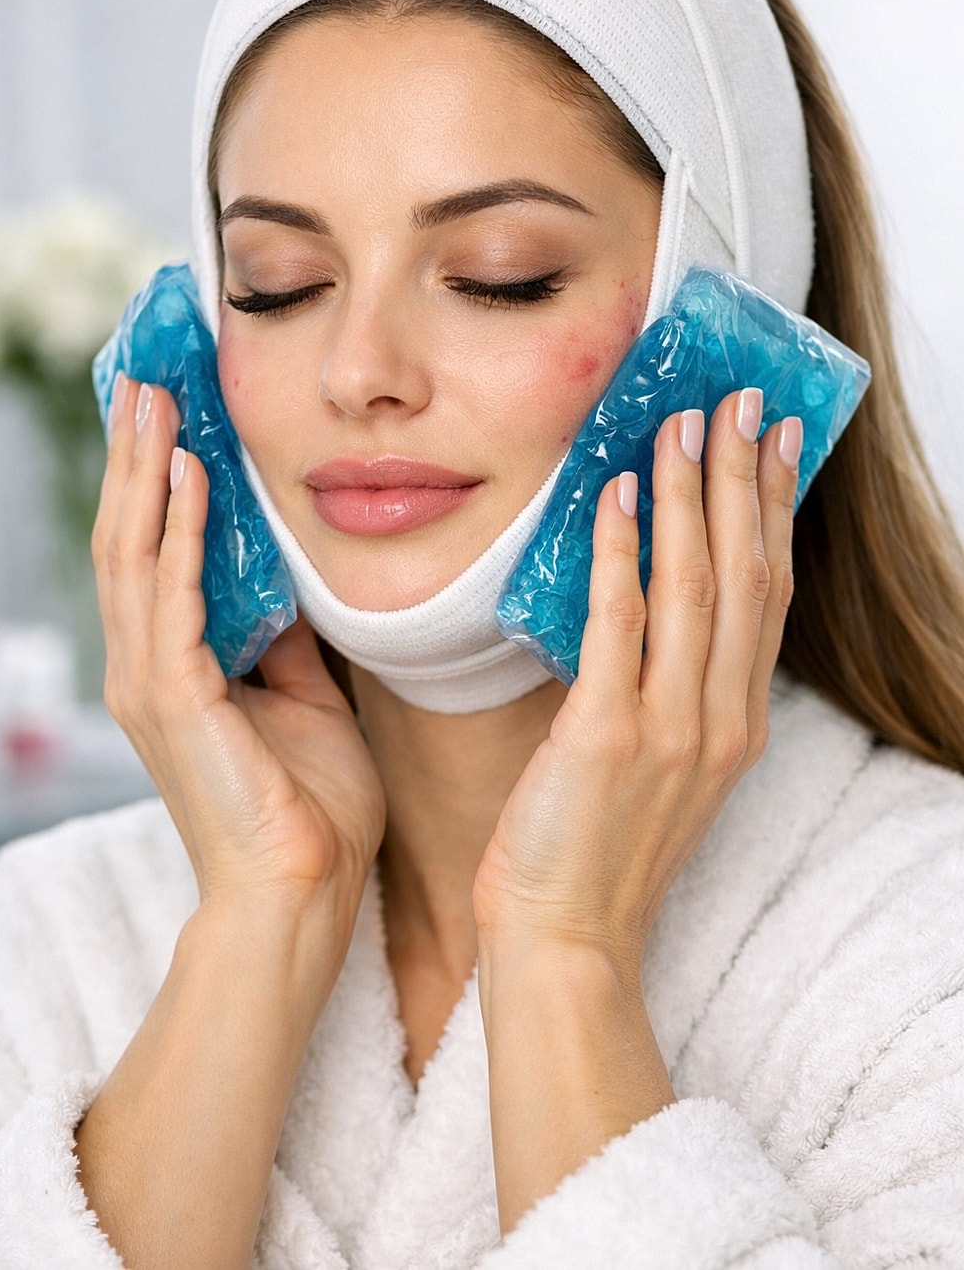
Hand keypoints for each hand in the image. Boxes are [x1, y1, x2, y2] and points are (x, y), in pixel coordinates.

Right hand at [92, 374, 384, 919]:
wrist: (302, 892)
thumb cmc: (309, 806)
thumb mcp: (305, 696)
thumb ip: (284, 637)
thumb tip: (292, 580)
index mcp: (173, 666)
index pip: (154, 550)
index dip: (157, 480)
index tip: (173, 414)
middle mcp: (144, 665)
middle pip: (128, 536)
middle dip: (137, 455)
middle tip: (146, 380)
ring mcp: (148, 681)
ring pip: (134, 550)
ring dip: (147, 470)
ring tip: (154, 399)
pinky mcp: (171, 696)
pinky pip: (173, 593)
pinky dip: (182, 528)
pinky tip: (193, 473)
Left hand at [473, 388, 801, 970]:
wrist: (566, 941)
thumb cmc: (596, 850)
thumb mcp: (658, 765)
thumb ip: (666, 690)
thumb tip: (641, 597)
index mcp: (736, 725)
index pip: (769, 597)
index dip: (774, 512)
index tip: (777, 444)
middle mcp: (719, 721)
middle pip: (747, 574)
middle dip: (744, 479)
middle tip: (741, 402)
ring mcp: (670, 729)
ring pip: (695, 585)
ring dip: (690, 495)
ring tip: (682, 423)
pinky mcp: (606, 737)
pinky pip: (618, 621)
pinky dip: (618, 550)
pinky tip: (613, 494)